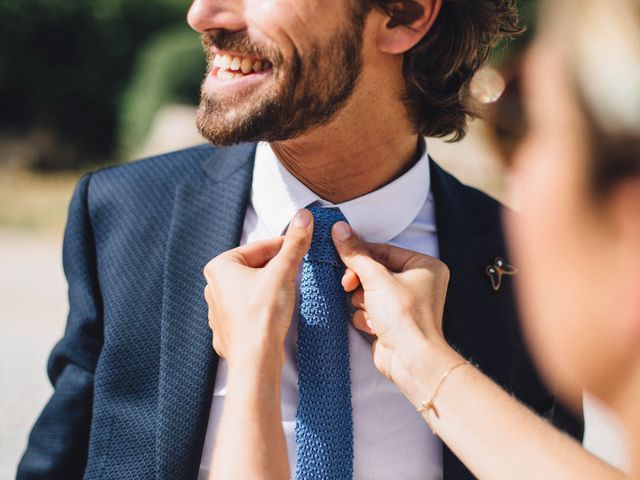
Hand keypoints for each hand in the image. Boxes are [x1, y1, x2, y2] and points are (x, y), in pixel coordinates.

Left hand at [203, 209, 313, 368]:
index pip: (260, 247)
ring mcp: (218, 310)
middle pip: (255, 267)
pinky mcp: (227, 329)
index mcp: (220, 266)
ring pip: (252, 289)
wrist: (255, 360)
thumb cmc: (263, 315)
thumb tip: (303, 216)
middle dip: (277, 269)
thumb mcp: (283, 272)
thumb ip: (294, 243)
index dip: (285, 246)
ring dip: (271, 288)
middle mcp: (213, 286)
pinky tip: (275, 314)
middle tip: (297, 272)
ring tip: (288, 295)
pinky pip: (248, 310)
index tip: (303, 247)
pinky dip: (263, 308)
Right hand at [331, 221, 455, 400]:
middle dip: (360, 281)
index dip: (361, 253)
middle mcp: (418, 283)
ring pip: (368, 291)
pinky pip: (369, 309)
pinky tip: (373, 326)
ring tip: (369, 311)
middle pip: (374, 271)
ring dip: (362, 301)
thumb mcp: (376, 278)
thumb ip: (355, 254)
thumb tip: (340, 230)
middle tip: (348, 284)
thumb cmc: (405, 317)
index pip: (384, 251)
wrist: (411, 360)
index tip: (339, 250)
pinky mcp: (393, 321)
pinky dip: (366, 317)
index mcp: (424, 266)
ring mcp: (405, 304)